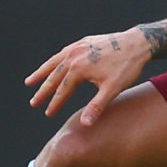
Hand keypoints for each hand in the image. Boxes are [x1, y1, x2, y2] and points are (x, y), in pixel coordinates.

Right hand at [24, 29, 153, 124]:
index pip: (62, 90)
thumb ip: (97, 107)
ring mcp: (78, 47)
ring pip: (54, 62)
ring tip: (29, 82)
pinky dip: (54, 61)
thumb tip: (85, 125)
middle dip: (43, 91)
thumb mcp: (112, 89)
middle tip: (33, 102)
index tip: (47, 113)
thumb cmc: (126, 67)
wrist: (137, 43)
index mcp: (79, 69)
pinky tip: (52, 65)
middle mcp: (74, 56)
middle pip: (54, 76)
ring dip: (42, 73)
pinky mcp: (84, 42)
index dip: (55, 103)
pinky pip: (63, 53)